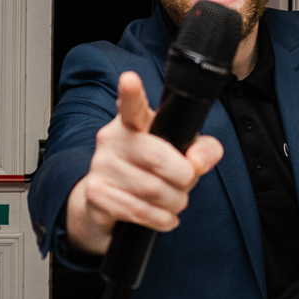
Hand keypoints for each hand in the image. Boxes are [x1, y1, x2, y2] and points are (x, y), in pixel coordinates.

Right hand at [65, 70, 224, 255]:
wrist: (107, 200)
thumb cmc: (150, 168)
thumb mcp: (181, 152)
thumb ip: (202, 151)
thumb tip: (198, 163)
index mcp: (134, 121)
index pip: (131, 104)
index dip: (131, 93)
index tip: (129, 80)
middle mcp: (112, 138)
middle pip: (157, 157)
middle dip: (183, 177)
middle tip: (187, 182)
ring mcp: (101, 165)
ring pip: (151, 189)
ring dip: (175, 202)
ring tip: (176, 202)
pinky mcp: (96, 192)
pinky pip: (138, 210)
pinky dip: (161, 219)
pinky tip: (166, 217)